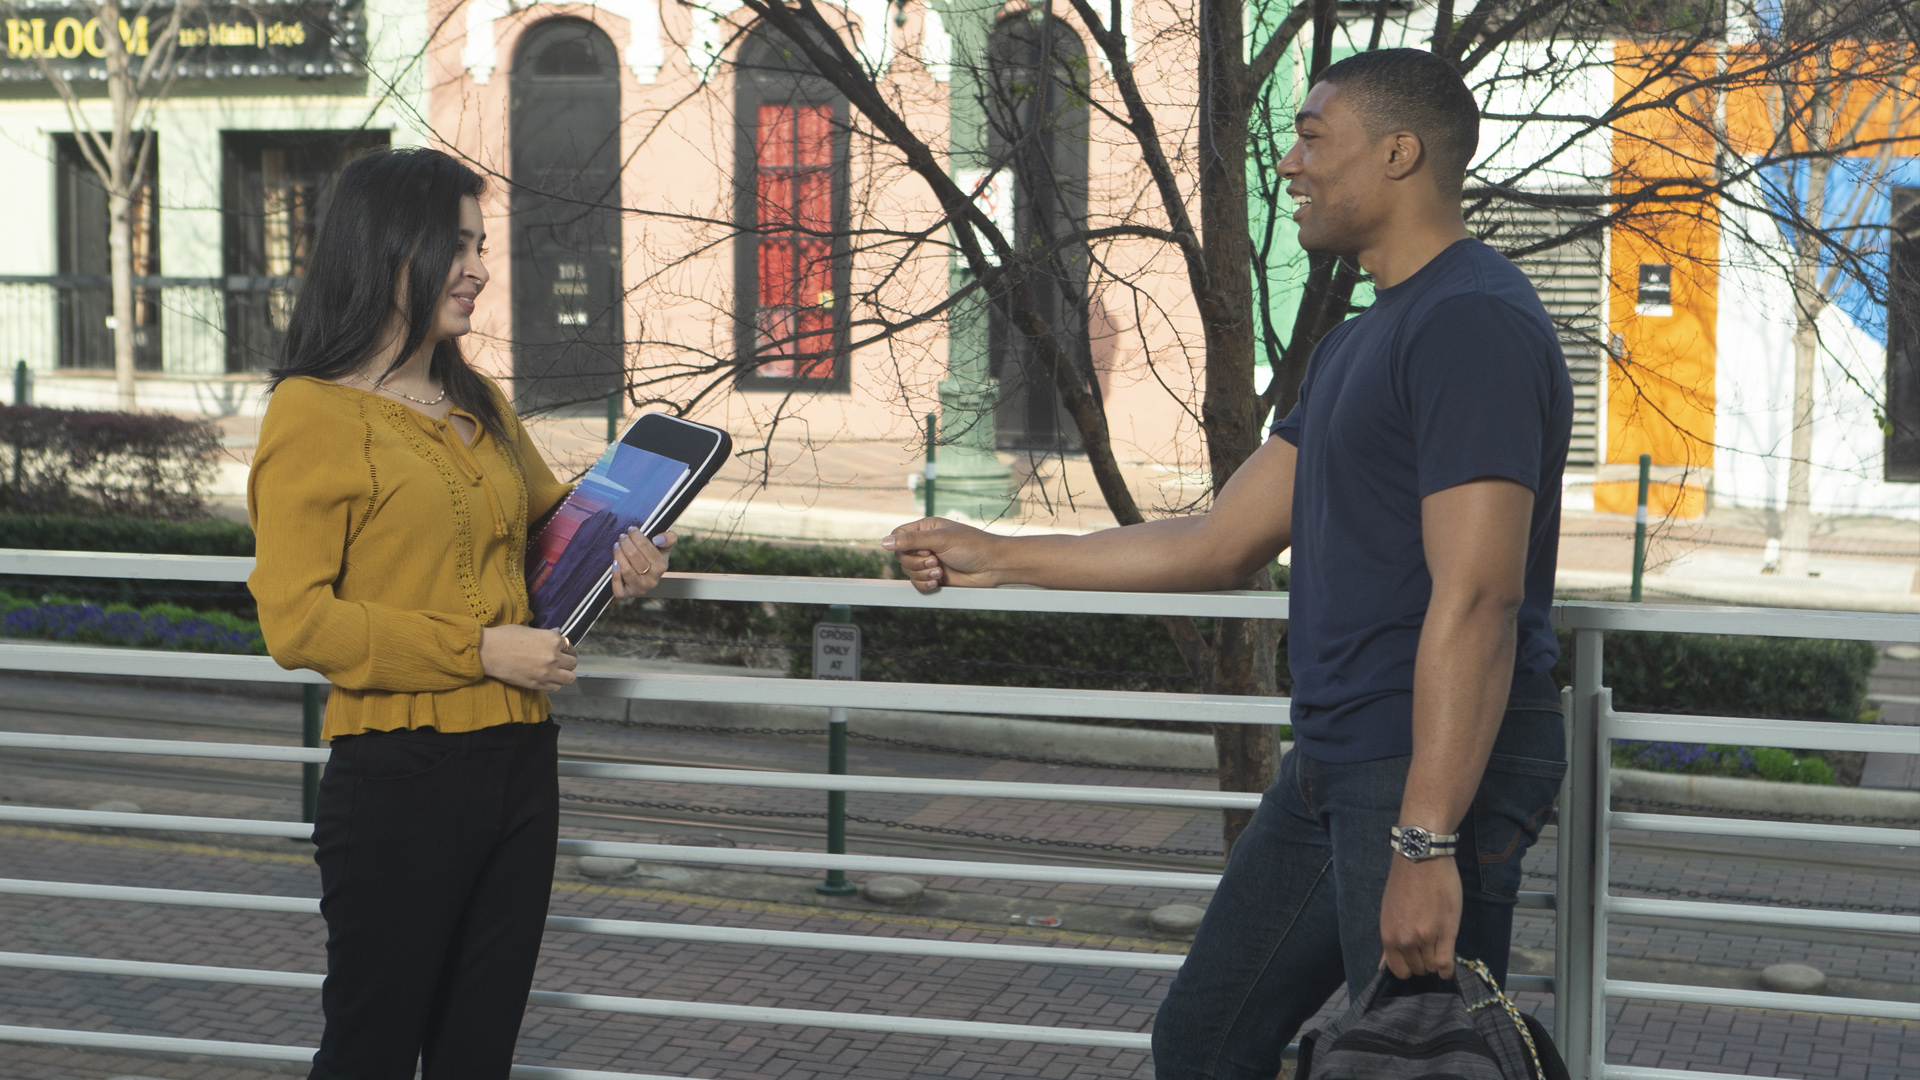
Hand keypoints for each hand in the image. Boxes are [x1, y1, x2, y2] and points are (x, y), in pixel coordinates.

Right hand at [480, 625, 577, 690]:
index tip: (563, 651)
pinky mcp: (538, 684)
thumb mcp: (529, 630)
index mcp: (552, 639)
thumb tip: (557, 634)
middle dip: (567, 662)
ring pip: (569, 678)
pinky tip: (547, 678)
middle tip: (560, 661)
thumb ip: (546, 635)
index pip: (570, 646)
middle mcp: (553, 656)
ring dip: (565, 674)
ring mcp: (547, 672)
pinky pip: (556, 687)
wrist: (488, 652)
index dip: (567, 649)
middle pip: (573, 663)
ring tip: (556, 672)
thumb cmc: (505, 637)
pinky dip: (554, 683)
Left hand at [611, 529, 674, 598]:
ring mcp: (639, 588)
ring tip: (617, 545)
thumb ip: (669, 538)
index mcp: (662, 566)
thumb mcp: (663, 548)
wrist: (644, 578)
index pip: (646, 546)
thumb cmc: (652, 559)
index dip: (636, 535)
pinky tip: (614, 564)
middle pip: (634, 556)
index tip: (631, 529)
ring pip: (626, 569)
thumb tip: (658, 539)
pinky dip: (615, 575)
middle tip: (622, 537)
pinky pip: (618, 588)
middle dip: (626, 542)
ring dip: (618, 554)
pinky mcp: (626, 594)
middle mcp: (652, 579)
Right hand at [881, 518, 1001, 592]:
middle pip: (900, 556)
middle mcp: (925, 544)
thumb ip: (911, 541)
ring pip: (908, 571)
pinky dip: (924, 584)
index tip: (918, 549)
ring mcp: (929, 561)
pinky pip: (917, 583)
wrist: (993, 566)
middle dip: (915, 562)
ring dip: (922, 574)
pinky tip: (937, 582)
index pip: (897, 535)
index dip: (900, 545)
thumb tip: (883, 543)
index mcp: (925, 528)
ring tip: (940, 571)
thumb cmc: (972, 546)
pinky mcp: (935, 577)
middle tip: (934, 560)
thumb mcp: (940, 539)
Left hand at [1378, 854, 1462, 978]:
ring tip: (1439, 947)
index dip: (1408, 967)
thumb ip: (1390, 940)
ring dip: (1436, 962)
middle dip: (1423, 962)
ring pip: (1432, 967)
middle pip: (1417, 969)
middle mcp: (1405, 940)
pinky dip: (1447, 969)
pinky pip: (1446, 964)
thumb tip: (1383, 966)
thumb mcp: (1390, 912)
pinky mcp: (1445, 932)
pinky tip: (1448, 964)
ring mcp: (1425, 938)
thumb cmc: (1405, 883)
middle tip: (1428, 948)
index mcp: (1388, 935)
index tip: (1414, 958)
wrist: (1422, 859)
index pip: (1398, 970)